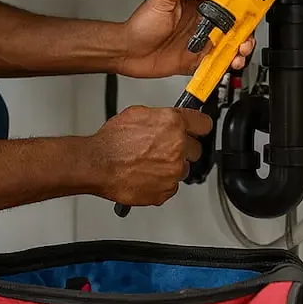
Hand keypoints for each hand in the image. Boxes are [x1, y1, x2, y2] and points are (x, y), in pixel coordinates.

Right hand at [87, 105, 212, 206]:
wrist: (98, 164)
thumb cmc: (112, 141)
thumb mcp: (137, 114)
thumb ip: (161, 116)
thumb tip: (169, 118)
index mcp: (173, 124)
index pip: (204, 124)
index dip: (199, 127)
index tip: (198, 129)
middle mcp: (178, 147)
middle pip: (196, 149)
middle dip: (184, 148)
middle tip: (165, 147)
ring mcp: (174, 171)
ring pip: (182, 168)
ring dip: (171, 166)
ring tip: (149, 162)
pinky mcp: (166, 190)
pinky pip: (171, 185)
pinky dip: (161, 182)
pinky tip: (146, 174)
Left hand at [116, 0, 254, 77]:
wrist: (127, 51)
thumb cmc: (140, 24)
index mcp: (196, 5)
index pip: (224, 1)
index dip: (240, 4)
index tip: (250, 8)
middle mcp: (201, 24)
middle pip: (233, 26)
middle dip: (245, 31)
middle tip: (246, 37)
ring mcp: (200, 43)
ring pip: (229, 46)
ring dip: (240, 49)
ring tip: (240, 52)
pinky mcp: (196, 61)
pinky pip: (217, 63)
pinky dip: (227, 64)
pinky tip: (230, 63)